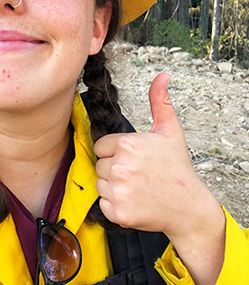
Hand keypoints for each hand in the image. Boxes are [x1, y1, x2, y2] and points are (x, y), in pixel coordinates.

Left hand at [95, 73, 218, 237]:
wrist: (189, 206)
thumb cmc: (177, 168)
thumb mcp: (169, 131)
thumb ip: (159, 102)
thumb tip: (162, 76)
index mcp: (128, 144)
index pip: (101, 146)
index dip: (115, 152)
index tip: (133, 158)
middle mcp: (120, 167)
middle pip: (100, 165)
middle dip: (114, 168)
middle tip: (138, 173)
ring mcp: (119, 191)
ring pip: (100, 184)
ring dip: (113, 187)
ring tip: (137, 187)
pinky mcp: (118, 212)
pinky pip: (104, 204)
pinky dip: (115, 205)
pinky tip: (134, 201)